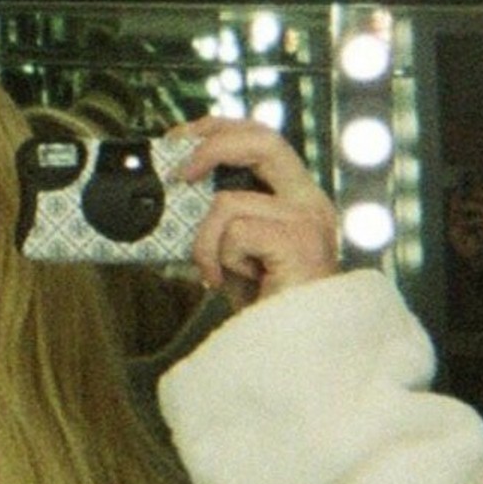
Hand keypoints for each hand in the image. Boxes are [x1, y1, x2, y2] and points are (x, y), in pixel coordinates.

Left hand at [168, 116, 339, 307]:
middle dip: (210, 145)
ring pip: (228, 202)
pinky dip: (217, 260)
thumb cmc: (260, 311)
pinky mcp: (298, 241)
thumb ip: (217, 224)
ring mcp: (308, 220)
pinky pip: (233, 232)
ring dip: (204, 243)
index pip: (263, 140)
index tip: (182, 138)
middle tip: (176, 172)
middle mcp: (310, 203)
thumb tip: (172, 199)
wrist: (288, 353)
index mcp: (297, 200)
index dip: (220, 130)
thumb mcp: (232, 256)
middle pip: (262, 139)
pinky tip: (227, 284)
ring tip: (215, 274)